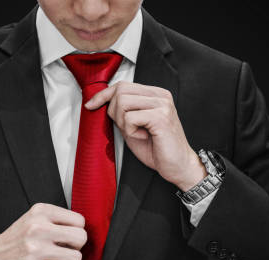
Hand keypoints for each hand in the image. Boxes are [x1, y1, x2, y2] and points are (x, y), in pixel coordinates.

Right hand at [0, 203, 86, 259]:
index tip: (66, 237)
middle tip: (64, 250)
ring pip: (76, 258)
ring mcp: (35, 250)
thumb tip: (84, 231)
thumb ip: (55, 221)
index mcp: (40, 212)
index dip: (76, 231)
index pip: (79, 220)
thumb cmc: (14, 241)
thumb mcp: (32, 220)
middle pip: (81, 237)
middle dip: (76, 247)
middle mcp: (38, 228)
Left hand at [85, 81, 206, 190]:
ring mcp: (162, 105)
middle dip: (114, 112)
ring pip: (123, 103)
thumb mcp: (134, 125)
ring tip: (136, 132)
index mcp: (155, 94)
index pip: (123, 85)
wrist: (178, 166)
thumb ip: (122, 111)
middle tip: (127, 128)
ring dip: (123, 122)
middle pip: (121, 91)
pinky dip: (131, 131)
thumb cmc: (157, 149)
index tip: (90, 105)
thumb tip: (100, 102)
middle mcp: (160, 96)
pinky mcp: (161, 117)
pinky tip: (143, 136)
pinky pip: (130, 118)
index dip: (103, 95)